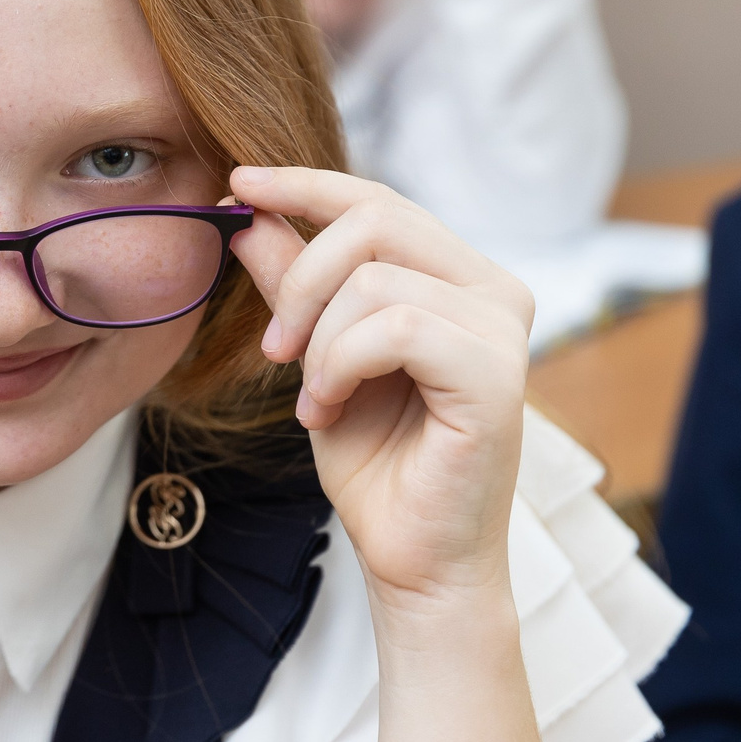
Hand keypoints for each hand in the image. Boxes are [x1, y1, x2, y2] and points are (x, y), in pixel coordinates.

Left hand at [227, 165, 534, 615]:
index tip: (237, 186)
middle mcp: (494, 290)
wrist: (412, 558)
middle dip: (300, 277)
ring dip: (319, 343)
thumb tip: (248, 215)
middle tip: (273, 349)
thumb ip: (294, 285)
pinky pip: (395, 326)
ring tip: (315, 399)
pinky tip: (330, 408)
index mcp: (460, 277)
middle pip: (375, 218)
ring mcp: (503, 329)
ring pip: (374, 277)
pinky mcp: (496, 375)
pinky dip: (341, 365)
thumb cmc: (377, 463)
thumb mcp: (315, 355)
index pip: (378, 200)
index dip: (305, 184)